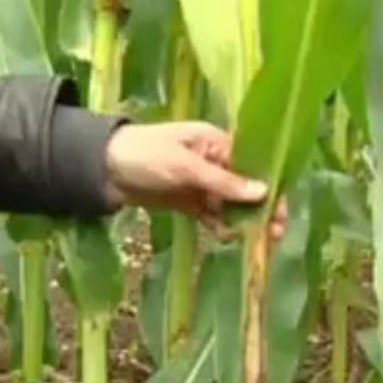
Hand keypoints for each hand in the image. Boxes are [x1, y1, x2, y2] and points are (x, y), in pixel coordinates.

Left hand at [103, 121, 288, 239]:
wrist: (101, 170)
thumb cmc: (144, 155)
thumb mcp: (185, 166)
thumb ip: (223, 181)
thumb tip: (263, 192)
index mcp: (216, 142)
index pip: (252, 164)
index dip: (269, 187)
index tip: (281, 212)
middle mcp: (212, 161)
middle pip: (245, 186)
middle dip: (261, 208)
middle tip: (275, 234)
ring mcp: (199, 182)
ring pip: (229, 203)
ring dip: (242, 220)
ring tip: (256, 241)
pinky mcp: (186, 200)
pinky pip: (210, 214)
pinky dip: (219, 225)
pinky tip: (227, 237)